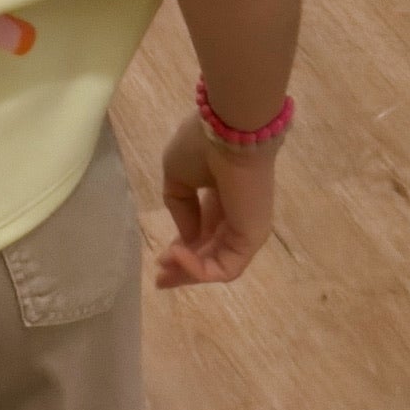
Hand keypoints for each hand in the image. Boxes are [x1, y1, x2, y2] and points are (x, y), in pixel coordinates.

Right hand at [157, 114, 277, 289]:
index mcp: (219, 197)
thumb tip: (187, 236)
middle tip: (159, 278)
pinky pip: (225, 266)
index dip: (181, 247)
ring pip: (217, 264)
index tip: (159, 259)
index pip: (202, 231)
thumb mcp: (177, 175)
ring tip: (164, 267)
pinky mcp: (251, 239)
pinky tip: (177, 254)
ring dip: (188, 271)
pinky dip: (200, 269)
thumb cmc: (201, 144)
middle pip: (210, 253)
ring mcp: (245, 229)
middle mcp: (235, 216)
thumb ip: (180, 207)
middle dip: (183, 268)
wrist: (230, 131)